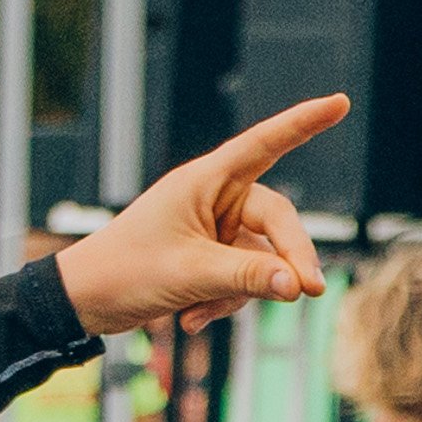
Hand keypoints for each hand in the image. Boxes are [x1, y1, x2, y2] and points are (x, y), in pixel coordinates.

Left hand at [54, 93, 336, 358]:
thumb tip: (298, 285)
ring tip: (198, 313)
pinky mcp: (213, 257)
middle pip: (278, 222)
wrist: (81, 303)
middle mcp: (215, 198)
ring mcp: (216, 229)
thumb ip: (247, 277)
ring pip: (261, 259)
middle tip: (309, 292)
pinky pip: (242, 278)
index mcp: (204, 182)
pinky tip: (188, 319)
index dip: (303, 123)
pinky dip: (222, 300)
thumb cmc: (124, 274)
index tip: (341, 102)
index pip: (264, 145)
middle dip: (288, 260)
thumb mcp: (188, 275)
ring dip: (239, 291)